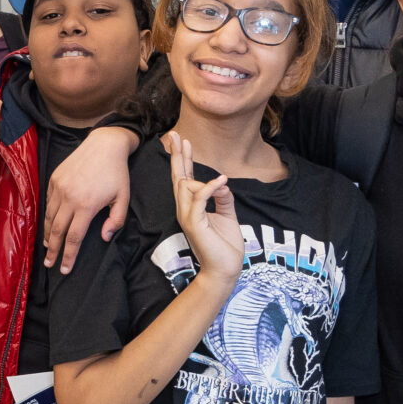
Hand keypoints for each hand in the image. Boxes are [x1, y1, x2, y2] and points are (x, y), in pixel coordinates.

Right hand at [42, 125, 140, 271]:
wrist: (104, 144)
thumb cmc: (117, 173)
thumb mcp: (123, 198)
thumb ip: (116, 221)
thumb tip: (104, 238)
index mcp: (86, 206)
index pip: (74, 238)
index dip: (69, 256)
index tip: (64, 269)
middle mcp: (69, 198)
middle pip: (56, 231)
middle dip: (52, 250)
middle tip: (49, 264)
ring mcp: (59, 188)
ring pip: (49, 217)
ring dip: (47, 234)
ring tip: (48, 246)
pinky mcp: (54, 179)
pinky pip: (48, 202)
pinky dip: (48, 215)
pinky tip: (51, 223)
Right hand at [165, 134, 244, 282]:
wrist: (225, 269)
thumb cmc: (225, 245)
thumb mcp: (228, 214)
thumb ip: (223, 197)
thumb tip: (220, 181)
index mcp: (192, 206)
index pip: (185, 179)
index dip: (183, 159)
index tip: (183, 141)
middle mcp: (185, 209)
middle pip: (178, 177)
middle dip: (177, 155)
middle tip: (175, 134)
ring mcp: (187, 216)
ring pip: (185, 185)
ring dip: (199, 175)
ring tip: (214, 172)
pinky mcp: (194, 224)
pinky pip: (199, 198)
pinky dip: (210, 187)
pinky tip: (221, 181)